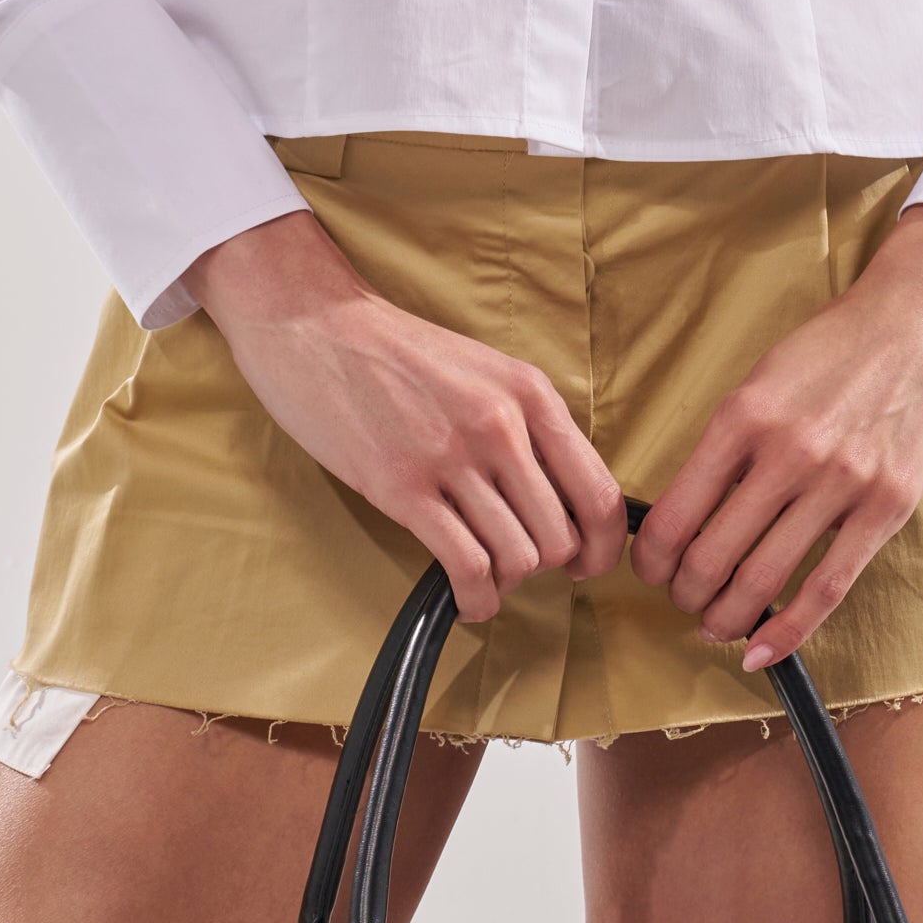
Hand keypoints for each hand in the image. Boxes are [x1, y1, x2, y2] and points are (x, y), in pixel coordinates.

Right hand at [189, 208, 629, 623]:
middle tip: (517, 562)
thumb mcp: (484, 371)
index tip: (588, 565)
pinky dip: (476, 597)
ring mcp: (453, 456)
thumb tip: (563, 499)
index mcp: (529, 393)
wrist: (318, 325)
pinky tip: (466, 596)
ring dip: (505, 580)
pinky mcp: (404, 487)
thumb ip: (527, 426)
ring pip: (518, 557)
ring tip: (484, 574)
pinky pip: (467, 565)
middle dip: (545, 565)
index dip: (603, 546)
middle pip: (560, 537)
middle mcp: (501, 424)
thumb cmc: (400, 353)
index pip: (599, 491)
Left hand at [630, 205, 922, 670]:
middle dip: (685, 594)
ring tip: (715, 625)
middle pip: (712, 556)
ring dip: (726, 617)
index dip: (652, 560)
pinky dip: (788, 631)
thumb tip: (691, 505)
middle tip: (682, 600)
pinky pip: (827, 588)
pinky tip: (762, 650)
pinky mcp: (887, 507)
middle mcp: (786, 452)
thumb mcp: (765, 376)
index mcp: (743, 415)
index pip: (676, 513)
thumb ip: (730, 439)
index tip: (649, 571)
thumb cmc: (838, 345)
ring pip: (763, 580)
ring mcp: (840, 483)